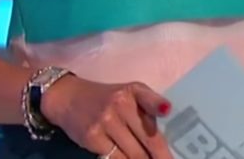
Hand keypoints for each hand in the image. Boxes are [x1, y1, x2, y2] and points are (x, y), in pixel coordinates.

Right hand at [40, 75, 171, 158]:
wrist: (69, 98)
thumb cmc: (107, 97)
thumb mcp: (131, 91)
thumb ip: (150, 103)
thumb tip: (168, 114)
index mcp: (134, 91)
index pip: (155, 108)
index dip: (167, 127)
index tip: (174, 151)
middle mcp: (120, 105)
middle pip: (148, 140)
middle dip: (159, 157)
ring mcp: (105, 122)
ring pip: (133, 154)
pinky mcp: (92, 138)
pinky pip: (115, 158)